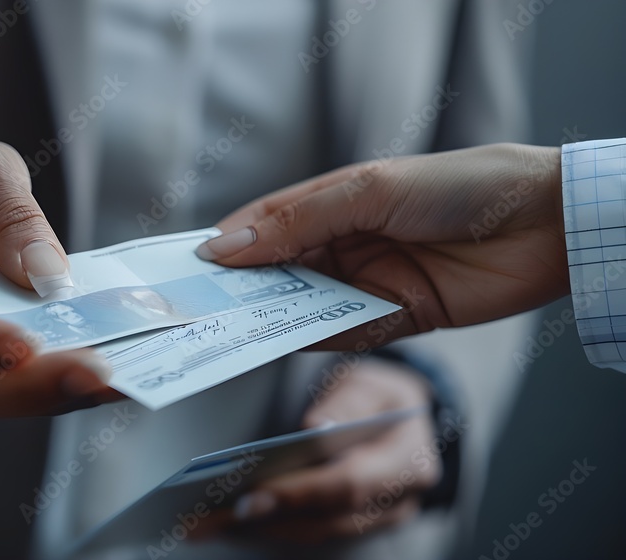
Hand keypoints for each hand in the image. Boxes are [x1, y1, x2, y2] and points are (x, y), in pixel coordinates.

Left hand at [195, 360, 439, 543]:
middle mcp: (399, 500)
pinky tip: (235, 524)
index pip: (348, 484)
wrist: (401, 415)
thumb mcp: (370, 383)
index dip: (297, 493)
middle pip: (327, 519)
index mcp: (408, 459)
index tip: (249, 498)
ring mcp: (381, 520)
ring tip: (212, 524)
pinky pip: (313, 533)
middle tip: (214, 518)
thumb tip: (315, 426)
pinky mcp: (357, 525)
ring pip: (316, 534)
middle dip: (268, 518)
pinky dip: (273, 528)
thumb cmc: (379, 396)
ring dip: (263, 529)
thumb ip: (349, 401)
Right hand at [196, 144, 566, 348]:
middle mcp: (344, 242)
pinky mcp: (393, 318)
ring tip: (228, 332)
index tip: (187, 267)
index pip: (265, 224)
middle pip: (278, 270)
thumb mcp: (368, 191)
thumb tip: (226, 245)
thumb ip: (298, 222)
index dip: (227, 244)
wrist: (543, 225)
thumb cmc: (459, 187)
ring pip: (303, 305)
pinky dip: (314, 338)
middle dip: (241, 288)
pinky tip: (284, 343)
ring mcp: (367, 282)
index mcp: (334, 202)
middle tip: (198, 309)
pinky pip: (342, 334)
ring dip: (271, 317)